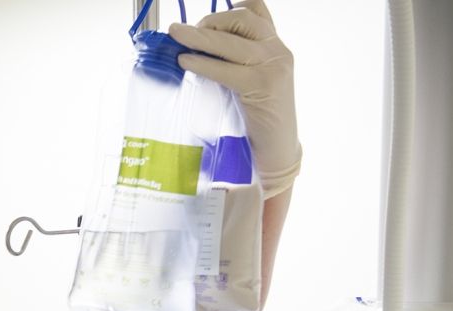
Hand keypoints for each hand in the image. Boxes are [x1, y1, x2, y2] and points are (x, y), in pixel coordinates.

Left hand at [170, 0, 299, 197]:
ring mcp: (274, 66)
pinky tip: (185, 62)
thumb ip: (234, 61)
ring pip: (232, 41)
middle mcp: (278, 50)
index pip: (255, 9)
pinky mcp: (264, 86)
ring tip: (175, 35)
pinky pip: (227, 69)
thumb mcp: (248, 81)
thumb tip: (194, 47)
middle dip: (209, 21)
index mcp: (275, 45)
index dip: (227, 8)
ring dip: (198, 36)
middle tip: (182, 32)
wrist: (277, 153)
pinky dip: (203, 63)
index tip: (202, 18)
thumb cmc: (257, 121)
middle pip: (242, 18)